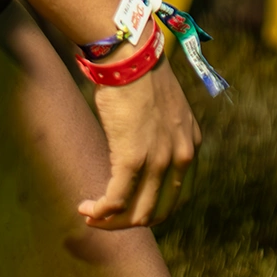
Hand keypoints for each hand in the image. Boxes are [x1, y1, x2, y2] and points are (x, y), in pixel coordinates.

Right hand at [78, 55, 201, 227]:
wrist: (130, 54)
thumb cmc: (139, 72)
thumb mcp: (164, 106)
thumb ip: (162, 132)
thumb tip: (140, 144)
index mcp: (190, 144)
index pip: (176, 195)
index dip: (151, 208)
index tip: (128, 207)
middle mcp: (181, 158)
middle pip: (158, 211)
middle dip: (130, 221)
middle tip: (106, 218)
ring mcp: (158, 161)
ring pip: (137, 213)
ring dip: (112, 221)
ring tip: (91, 215)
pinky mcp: (132, 159)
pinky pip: (117, 200)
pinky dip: (101, 211)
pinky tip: (87, 208)